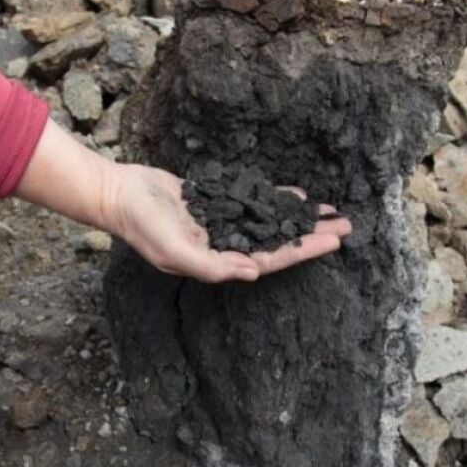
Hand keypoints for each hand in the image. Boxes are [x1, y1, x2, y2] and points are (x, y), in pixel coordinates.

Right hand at [100, 164, 352, 282]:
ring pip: (271, 221)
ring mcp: (222, 222)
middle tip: (348, 225)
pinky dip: (277, 198)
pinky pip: (254, 200)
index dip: (302, 251)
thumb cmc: (143, 225)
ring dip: (300, 218)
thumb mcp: (175, 250)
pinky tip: (300, 194)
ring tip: (332, 211)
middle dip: (312, 235)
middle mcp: (225, 244)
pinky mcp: (217, 200)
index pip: (270, 259)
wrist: (118, 192)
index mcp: (219, 262)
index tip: (333, 242)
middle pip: (279, 241)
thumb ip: (213, 265)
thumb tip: (253, 273)